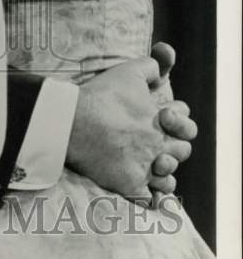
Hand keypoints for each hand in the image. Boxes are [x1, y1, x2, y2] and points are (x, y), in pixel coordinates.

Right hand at [66, 50, 194, 203]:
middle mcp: (158, 146)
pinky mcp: (130, 185)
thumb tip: (166, 58)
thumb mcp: (129, 71)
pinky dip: (149, 197)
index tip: (160, 117)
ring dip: (163, 173)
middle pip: (182, 152)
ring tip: (151, 167)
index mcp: (162, 121)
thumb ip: (152, 66)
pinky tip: (142, 191)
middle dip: (172, 146)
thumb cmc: (100, 96)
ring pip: (169, 179)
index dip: (176, 119)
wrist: (72, 122)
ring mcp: (145, 168)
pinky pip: (150, 199)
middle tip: (155, 143)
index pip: (187, 124)